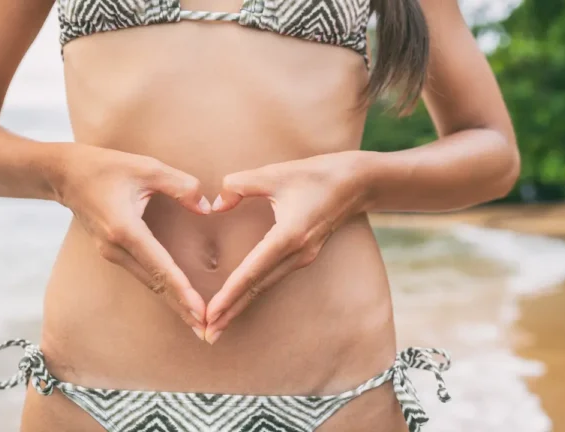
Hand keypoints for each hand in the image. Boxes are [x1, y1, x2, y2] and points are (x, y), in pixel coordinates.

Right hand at [53, 144, 210, 336]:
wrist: (63, 174)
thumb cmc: (105, 167)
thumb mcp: (146, 167)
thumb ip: (180, 185)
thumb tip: (207, 207)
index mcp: (125, 229)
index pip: (160, 266)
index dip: (182, 290)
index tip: (200, 311)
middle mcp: (116, 248)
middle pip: (155, 284)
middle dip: (181, 308)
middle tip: (207, 331)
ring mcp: (112, 254)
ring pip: (149, 283)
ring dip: (173, 302)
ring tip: (197, 322)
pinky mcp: (113, 252)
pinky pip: (143, 275)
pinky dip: (163, 289)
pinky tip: (178, 299)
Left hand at [204, 151, 371, 343]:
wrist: (357, 183)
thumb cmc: (316, 175)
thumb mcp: (274, 173)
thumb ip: (239, 185)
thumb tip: (216, 204)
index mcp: (288, 236)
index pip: (252, 272)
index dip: (229, 295)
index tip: (210, 314)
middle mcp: (297, 254)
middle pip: (257, 289)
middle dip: (231, 312)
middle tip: (207, 334)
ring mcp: (303, 257)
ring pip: (265, 286)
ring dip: (241, 305)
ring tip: (218, 324)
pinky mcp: (304, 255)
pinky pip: (273, 278)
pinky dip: (254, 291)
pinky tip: (240, 298)